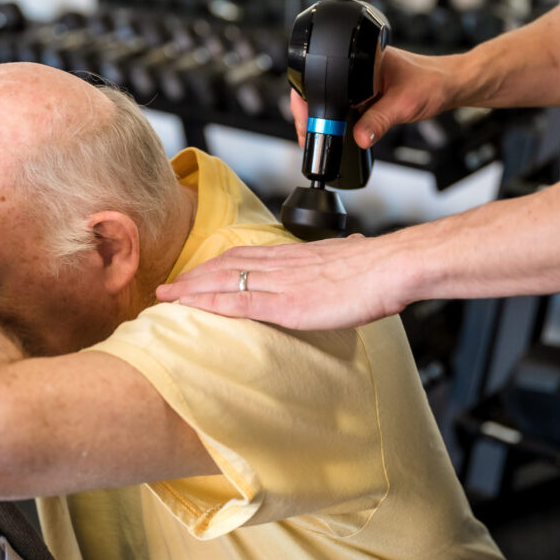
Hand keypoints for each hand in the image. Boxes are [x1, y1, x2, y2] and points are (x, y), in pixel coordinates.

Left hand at [155, 234, 414, 329]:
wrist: (393, 265)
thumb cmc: (380, 264)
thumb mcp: (352, 256)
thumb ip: (339, 258)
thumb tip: (348, 250)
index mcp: (295, 254)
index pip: (244, 255)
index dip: (215, 264)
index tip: (195, 272)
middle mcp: (281, 264)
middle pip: (225, 266)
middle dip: (193, 276)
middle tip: (166, 286)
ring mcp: (281, 283)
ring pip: (224, 281)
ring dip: (191, 289)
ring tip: (165, 298)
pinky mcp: (287, 304)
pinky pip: (240, 303)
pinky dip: (211, 304)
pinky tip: (191, 309)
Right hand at [291, 47, 460, 148]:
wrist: (451, 84)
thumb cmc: (433, 82)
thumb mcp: (404, 105)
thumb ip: (379, 121)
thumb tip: (359, 137)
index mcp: (364, 58)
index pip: (325, 76)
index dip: (310, 101)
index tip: (308, 124)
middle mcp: (359, 65)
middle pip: (323, 88)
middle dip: (314, 113)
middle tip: (310, 135)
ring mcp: (361, 78)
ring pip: (333, 99)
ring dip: (328, 117)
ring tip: (326, 134)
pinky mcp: (366, 90)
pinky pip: (346, 105)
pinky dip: (341, 119)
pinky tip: (344, 129)